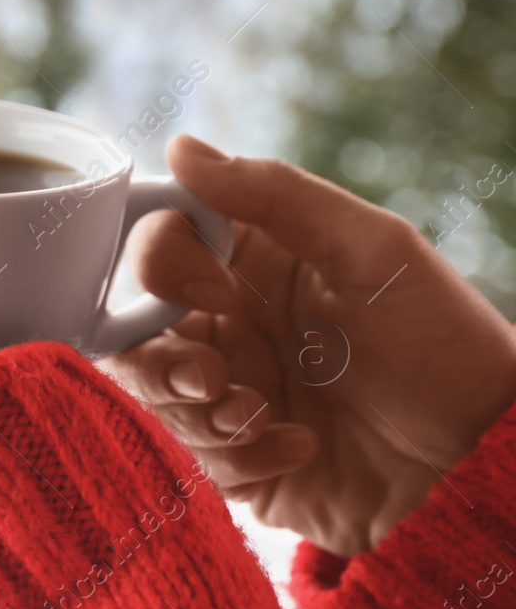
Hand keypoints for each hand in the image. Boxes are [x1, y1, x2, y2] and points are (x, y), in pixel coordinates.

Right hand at [108, 134, 515, 555]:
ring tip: (261, 415)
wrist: (482, 456)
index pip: (154, 243)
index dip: (161, 263)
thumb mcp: (372, 249)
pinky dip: (241, 455)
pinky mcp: (239, 460)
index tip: (219, 289)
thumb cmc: (442, 341)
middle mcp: (227, 325)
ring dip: (198, 411)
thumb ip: (274, 191)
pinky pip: (196, 458)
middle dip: (158, 359)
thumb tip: (180, 148)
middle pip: (128, 329)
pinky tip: (301, 447)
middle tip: (212, 375)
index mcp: (248, 264)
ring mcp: (229, 394)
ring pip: (152, 398)